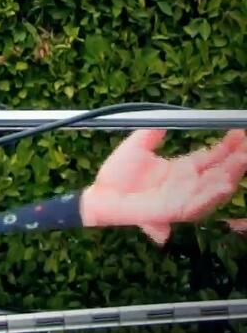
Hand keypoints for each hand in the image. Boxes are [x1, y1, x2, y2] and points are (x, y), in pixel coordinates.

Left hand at [80, 128, 246, 244]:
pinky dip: (211, 196)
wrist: (101, 196)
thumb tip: (163, 122)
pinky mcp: (173, 210)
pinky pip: (197, 205)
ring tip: (244, 159)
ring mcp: (184, 198)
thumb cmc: (118, 174)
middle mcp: (188, 184)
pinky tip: (224, 184)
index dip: (228, 145)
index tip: (239, 130)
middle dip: (238, 158)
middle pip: (221, 171)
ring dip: (231, 174)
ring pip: (215, 188)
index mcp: (182, 169)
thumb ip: (150, 134)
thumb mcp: (137, 148)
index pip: (213, 156)